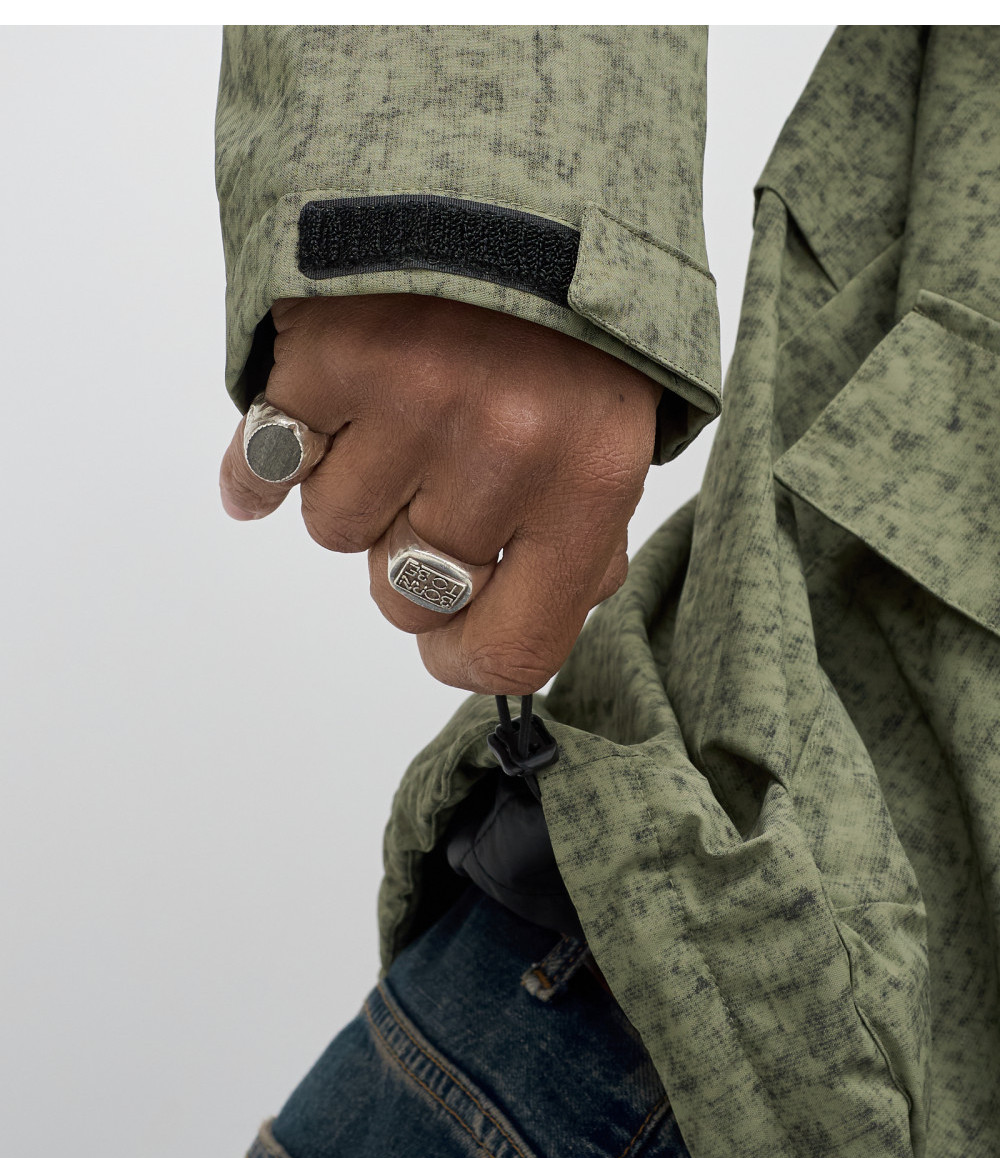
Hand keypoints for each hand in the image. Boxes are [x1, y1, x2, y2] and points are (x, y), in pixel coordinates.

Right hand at [219, 294, 660, 694]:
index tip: (447, 641)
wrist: (505, 169)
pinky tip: (290, 441)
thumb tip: (514, 634)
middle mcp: (504, 444)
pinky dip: (266, 464)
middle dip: (411, 554)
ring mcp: (410, 396)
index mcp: (589, 478)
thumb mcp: (615, 428)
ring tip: (399, 409)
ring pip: (334, 529)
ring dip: (357, 487)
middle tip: (437, 473)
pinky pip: (265, 467)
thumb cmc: (568, 317)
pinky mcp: (327, 351)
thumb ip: (580, 542)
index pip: (512, 648)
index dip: (466, 659)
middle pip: (406, 595)